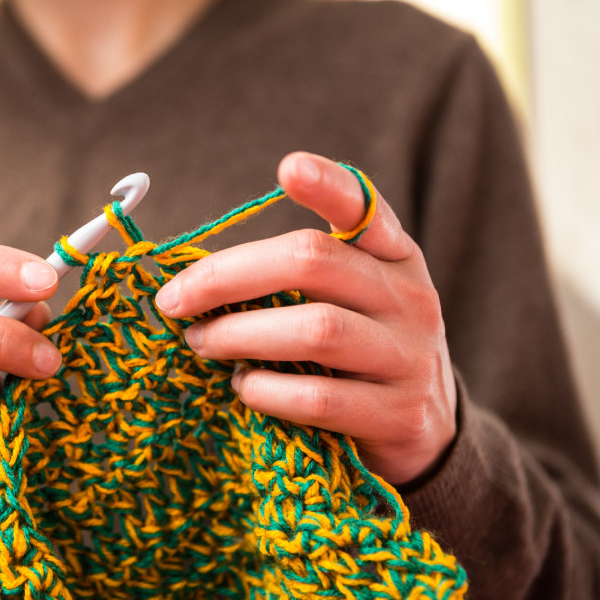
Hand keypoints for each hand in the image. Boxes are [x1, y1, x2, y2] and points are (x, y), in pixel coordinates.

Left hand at [154, 153, 456, 485]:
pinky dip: (269, 392)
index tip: (289, 167)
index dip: (329, 186)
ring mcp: (409, 357)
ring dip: (241, 335)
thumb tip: (194, 276)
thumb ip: (299, 275)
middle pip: (315, 262)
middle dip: (230, 276)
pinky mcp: (399, 416)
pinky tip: (244, 388)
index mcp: (393, 257)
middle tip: (175, 299)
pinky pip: (321, 398)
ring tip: (200, 342)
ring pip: (318, 329)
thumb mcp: (351, 299)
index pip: (365, 208)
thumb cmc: (359, 351)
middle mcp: (409, 298)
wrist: (424, 432)